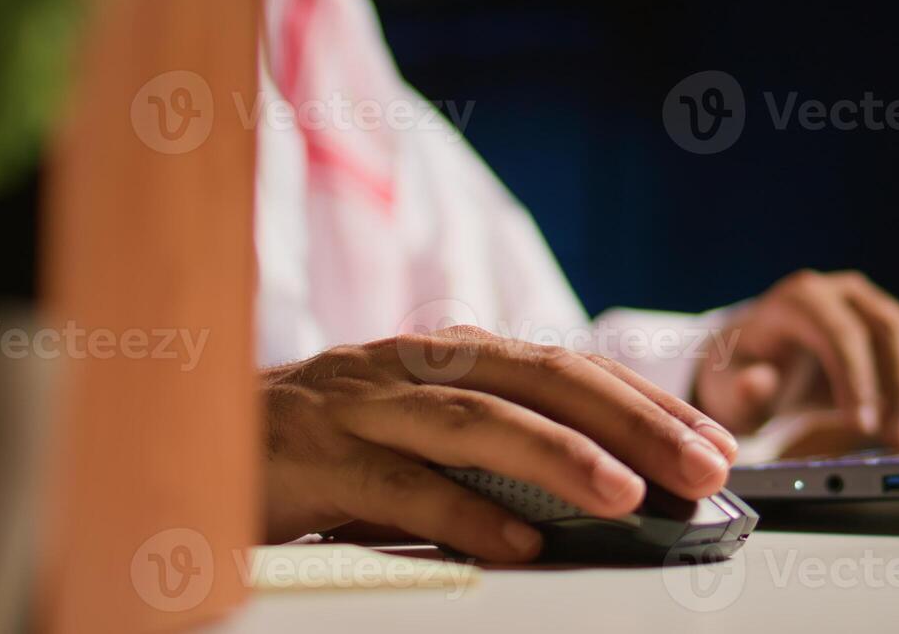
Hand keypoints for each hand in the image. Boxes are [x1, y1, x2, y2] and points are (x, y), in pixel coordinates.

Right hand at [262, 325, 737, 559]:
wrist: (184, 437)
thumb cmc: (317, 448)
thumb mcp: (413, 437)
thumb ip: (492, 453)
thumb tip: (607, 493)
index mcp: (444, 356)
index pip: (565, 367)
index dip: (646, 400)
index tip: (714, 440)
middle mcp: (410, 367)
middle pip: (539, 380)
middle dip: (632, 420)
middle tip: (703, 467)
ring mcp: (359, 407)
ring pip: (476, 421)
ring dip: (561, 456)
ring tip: (630, 496)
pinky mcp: (312, 459)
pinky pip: (397, 487)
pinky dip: (462, 513)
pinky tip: (517, 543)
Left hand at [694, 270, 898, 450]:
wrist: (761, 357)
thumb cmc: (743, 371)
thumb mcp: (727, 386)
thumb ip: (743, 388)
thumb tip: (760, 382)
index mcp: (802, 300)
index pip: (841, 332)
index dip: (859, 379)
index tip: (864, 426)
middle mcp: (846, 294)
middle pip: (893, 331)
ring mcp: (877, 307)